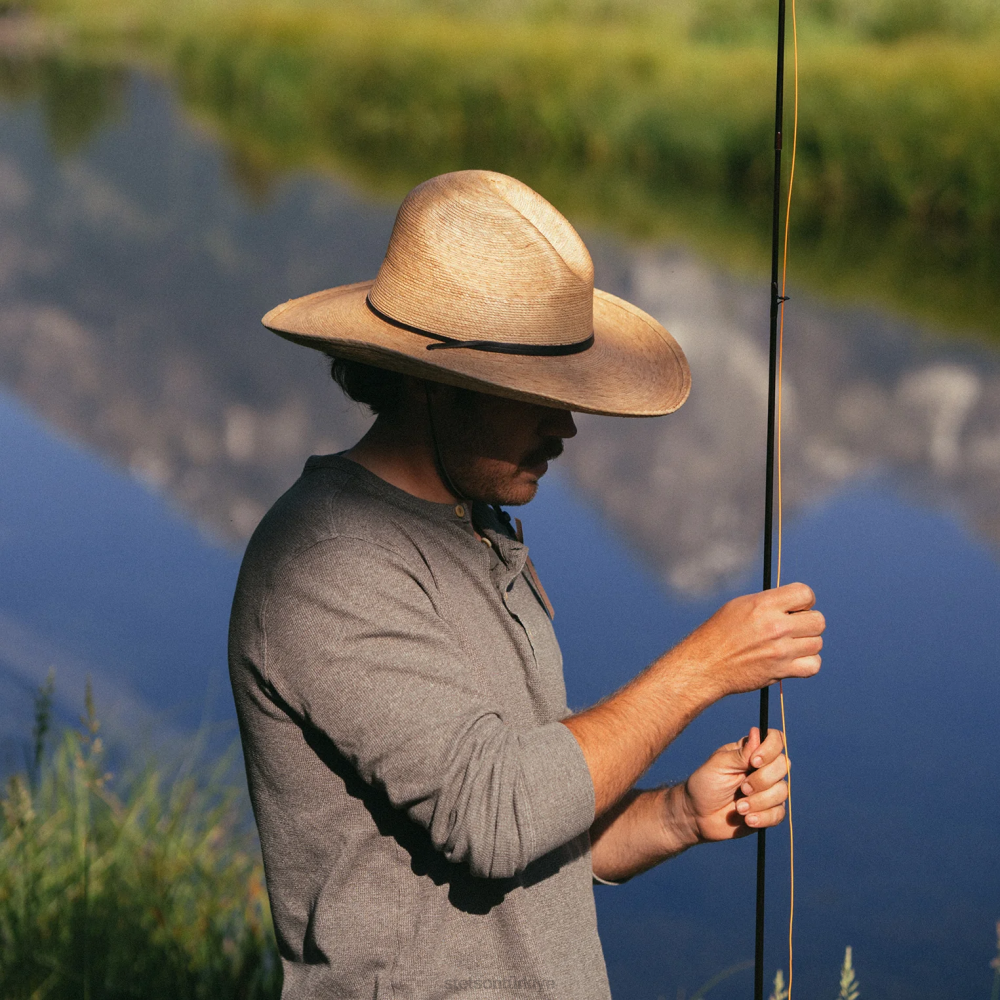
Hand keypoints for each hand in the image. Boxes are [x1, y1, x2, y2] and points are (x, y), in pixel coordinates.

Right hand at [672, 582, 823, 699]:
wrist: (706, 665)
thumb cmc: (719, 633)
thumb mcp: (739, 606)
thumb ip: (769, 602)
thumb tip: (795, 603)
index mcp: (763, 605)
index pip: (805, 594)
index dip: (804, 601)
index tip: (795, 608)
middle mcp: (775, 626)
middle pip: (818, 620)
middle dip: (808, 623)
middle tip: (793, 628)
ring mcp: (780, 650)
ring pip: (817, 643)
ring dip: (807, 644)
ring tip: (789, 644)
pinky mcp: (781, 671)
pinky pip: (814, 665)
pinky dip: (808, 663)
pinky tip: (793, 659)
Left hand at [677, 727, 787, 841]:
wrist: (698, 815)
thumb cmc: (705, 784)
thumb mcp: (718, 765)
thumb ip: (740, 753)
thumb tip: (756, 732)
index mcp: (751, 751)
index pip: (775, 740)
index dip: (771, 749)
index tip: (754, 762)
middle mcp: (764, 768)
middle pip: (783, 765)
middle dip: (762, 780)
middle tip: (742, 788)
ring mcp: (768, 790)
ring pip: (782, 791)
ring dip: (759, 801)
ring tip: (739, 808)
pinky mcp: (769, 811)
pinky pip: (779, 813)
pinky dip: (763, 817)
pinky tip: (747, 819)